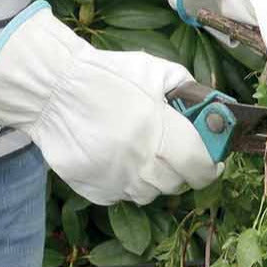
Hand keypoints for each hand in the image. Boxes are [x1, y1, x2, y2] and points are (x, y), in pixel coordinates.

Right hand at [0, 3, 221, 205]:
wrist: (52, 90)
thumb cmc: (107, 76)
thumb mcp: (153, 70)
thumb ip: (187, 90)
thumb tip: (214, 110)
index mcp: (159, 131)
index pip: (201, 167)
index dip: (209, 165)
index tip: (210, 158)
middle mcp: (141, 163)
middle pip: (177, 184)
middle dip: (179, 168)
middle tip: (169, 149)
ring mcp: (118, 182)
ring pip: (151, 194)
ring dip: (152, 177)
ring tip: (139, 151)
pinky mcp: (99, 193)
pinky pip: (124, 196)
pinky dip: (126, 182)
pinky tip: (116, 158)